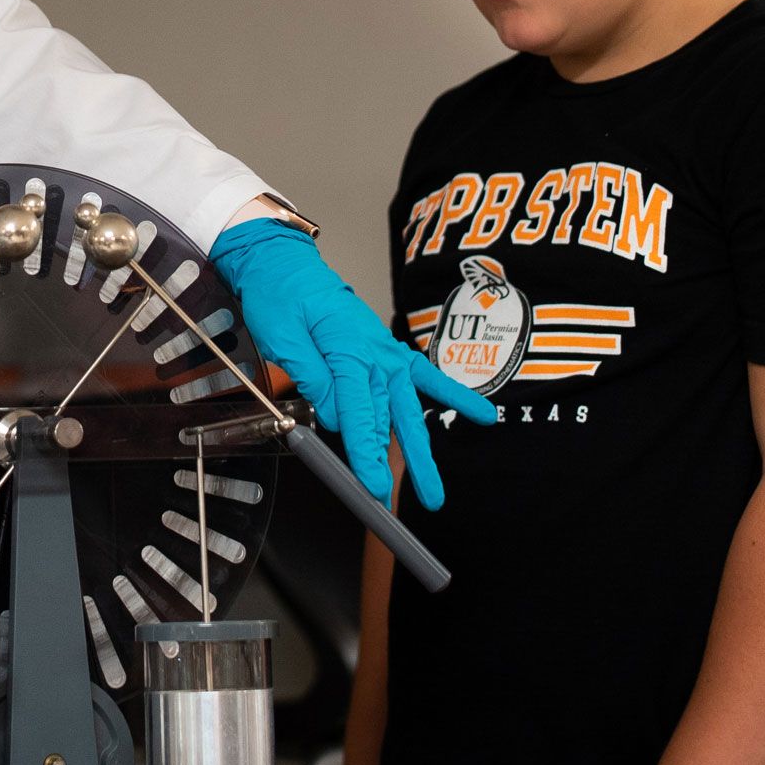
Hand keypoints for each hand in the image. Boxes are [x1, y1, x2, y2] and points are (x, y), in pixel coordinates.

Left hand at [210, 218, 497, 509]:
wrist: (288, 264)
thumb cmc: (281, 297)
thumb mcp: (283, 338)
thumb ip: (313, 378)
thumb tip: (334, 415)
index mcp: (349, 352)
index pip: (359, 416)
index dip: (365, 455)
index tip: (371, 486)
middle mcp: (377, 356)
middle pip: (387, 421)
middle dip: (393, 465)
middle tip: (394, 501)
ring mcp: (388, 354)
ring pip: (406, 412)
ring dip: (420, 452)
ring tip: (433, 491)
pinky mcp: (390, 352)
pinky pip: (427, 378)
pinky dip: (455, 396)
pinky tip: (482, 415)